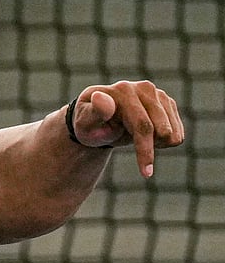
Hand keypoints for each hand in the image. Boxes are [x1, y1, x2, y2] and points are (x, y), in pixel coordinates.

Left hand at [69, 80, 183, 177]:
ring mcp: (158, 94)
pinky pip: (178, 132)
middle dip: (150, 149)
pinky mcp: (167, 102)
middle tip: (128, 147)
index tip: (147, 174)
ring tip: (134, 138)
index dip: (145, 151)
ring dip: (157, 144)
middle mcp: (144, 88)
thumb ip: (94, 112)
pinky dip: (163, 141)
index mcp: (123, 92)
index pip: (142, 126)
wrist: (98, 119)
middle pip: (161, 130)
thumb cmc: (89, 124)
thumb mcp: (85, 123)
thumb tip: (99, 97)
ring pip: (173, 132)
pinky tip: (146, 136)